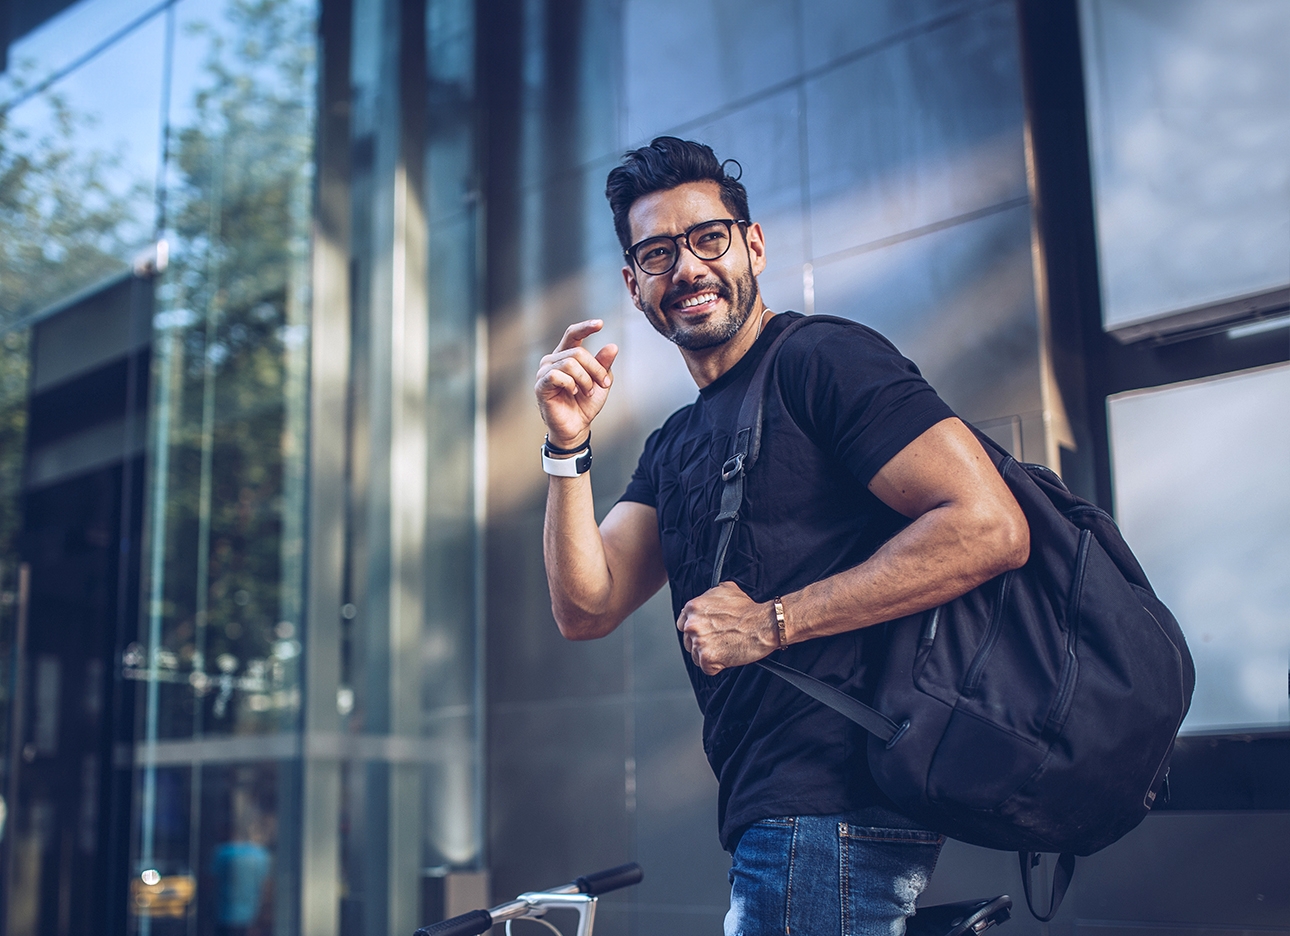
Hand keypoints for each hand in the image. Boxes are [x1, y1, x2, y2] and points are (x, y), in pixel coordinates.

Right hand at [535, 319, 618, 448]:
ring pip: (570, 363)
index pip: (572, 334)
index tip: (600, 324)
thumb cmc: (585, 404)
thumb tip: (612, 346)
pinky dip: (571, 384)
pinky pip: (557, 375)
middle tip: (603, 384)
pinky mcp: (540, 385)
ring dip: (585, 379)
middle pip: (578, 352)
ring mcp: (544, 372)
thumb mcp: (600, 381)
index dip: (585, 327)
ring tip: (587, 391)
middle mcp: (553, 360)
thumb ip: (604, 364)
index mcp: (566, 355)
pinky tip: (573, 392)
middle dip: (596, 369)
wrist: (577, 427)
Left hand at [677, 581, 777, 675]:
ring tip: (726, 648)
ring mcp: (699, 642)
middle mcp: (692, 625)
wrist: (764, 623)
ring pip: (696, 656)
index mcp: (693, 608)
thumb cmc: (748, 609)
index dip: (695, 630)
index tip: (703, 633)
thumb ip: (708, 597)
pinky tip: (728, 656)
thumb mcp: (725, 590)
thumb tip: (706, 601)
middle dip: (702, 643)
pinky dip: (717, 666)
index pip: (682, 624)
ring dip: (709, 655)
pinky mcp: (707, 658)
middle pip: (688, 641)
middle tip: (718, 642)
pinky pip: (707, 668)